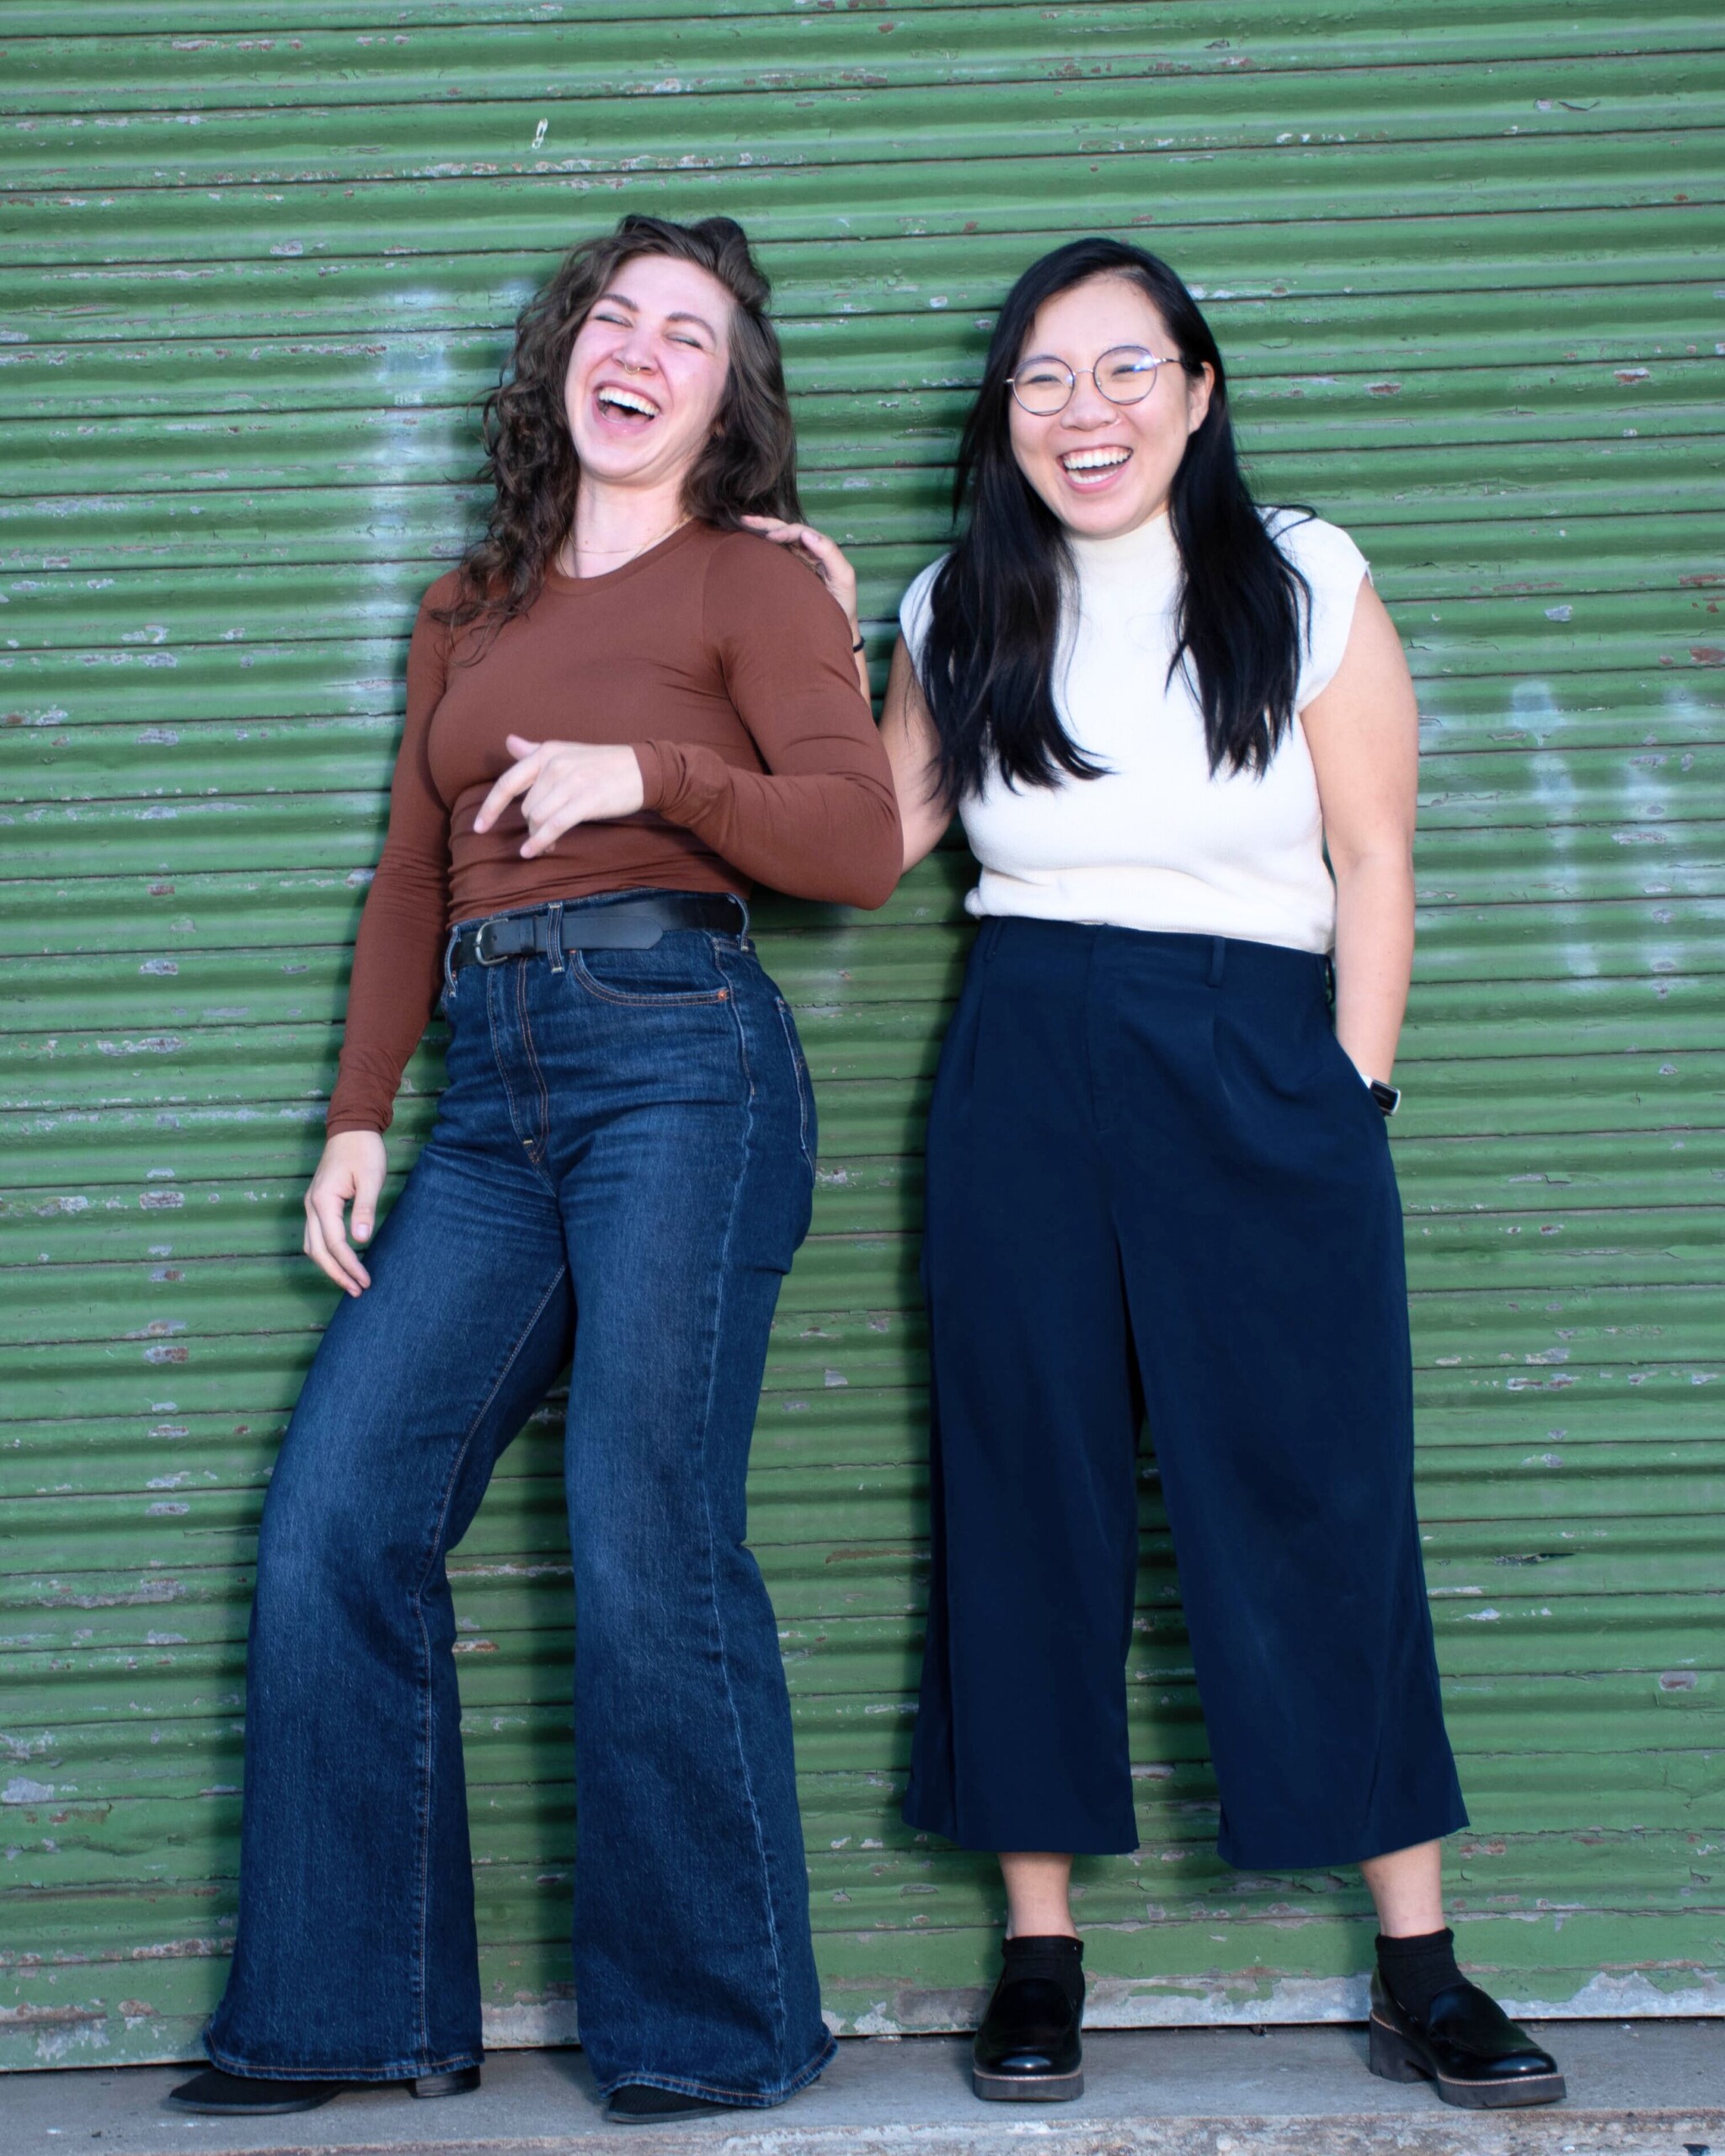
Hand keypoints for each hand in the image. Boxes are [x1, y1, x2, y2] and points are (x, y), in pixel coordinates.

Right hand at [304, 1129, 387, 1295]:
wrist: (351, 1128)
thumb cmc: (364, 1151)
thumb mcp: (370, 1179)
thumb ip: (364, 1209)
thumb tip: (360, 1240)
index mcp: (323, 1201)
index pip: (335, 1244)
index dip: (350, 1265)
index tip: (365, 1281)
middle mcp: (311, 1205)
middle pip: (317, 1251)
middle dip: (336, 1273)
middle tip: (357, 1290)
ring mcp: (311, 1205)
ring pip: (311, 1245)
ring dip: (328, 1266)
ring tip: (349, 1282)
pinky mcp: (317, 1204)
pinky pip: (315, 1236)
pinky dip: (325, 1253)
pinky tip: (341, 1261)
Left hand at [473, 734, 645, 858]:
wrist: (642, 769)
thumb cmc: (602, 764)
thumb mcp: (566, 752)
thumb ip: (535, 751)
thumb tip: (509, 742)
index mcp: (546, 752)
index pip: (508, 782)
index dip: (490, 807)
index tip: (479, 827)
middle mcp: (555, 764)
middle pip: (526, 807)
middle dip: (530, 826)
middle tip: (541, 837)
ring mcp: (571, 781)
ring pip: (537, 818)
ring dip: (539, 837)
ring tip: (547, 844)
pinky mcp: (586, 799)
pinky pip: (554, 825)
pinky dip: (541, 842)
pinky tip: (534, 852)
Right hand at [741, 515, 859, 641]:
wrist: (837, 625)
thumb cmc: (842, 602)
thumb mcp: (843, 576)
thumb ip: (829, 553)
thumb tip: (806, 533)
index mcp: (819, 549)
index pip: (799, 532)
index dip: (785, 531)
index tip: (770, 537)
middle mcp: (807, 551)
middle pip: (785, 531)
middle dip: (767, 523)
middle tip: (745, 519)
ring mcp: (797, 561)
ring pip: (778, 540)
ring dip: (761, 531)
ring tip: (743, 523)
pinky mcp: (789, 573)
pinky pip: (775, 555)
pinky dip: (761, 546)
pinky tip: (748, 542)